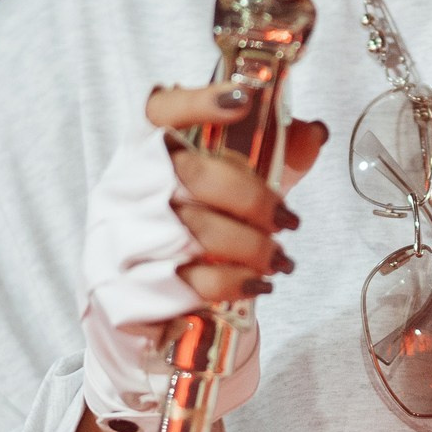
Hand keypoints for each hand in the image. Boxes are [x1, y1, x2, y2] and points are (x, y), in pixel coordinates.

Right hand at [66, 81, 326, 431]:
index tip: (244, 99)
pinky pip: (195, 284)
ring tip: (278, 259)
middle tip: (287, 221)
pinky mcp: (127, 296)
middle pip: (194, 175)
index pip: (158, 112)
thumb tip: (313, 131)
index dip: (199, 100)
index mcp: (138, 159)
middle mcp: (120, 195)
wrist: (139, 332)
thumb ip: (265, 164)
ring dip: (255, 248)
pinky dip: (238, 284)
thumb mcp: (219, 203)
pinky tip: (257, 284)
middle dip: (255, 198)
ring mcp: (118, 246)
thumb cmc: (183, 253)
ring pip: (200, 233)